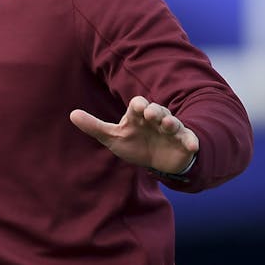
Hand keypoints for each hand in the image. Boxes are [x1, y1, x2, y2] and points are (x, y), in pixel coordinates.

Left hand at [69, 96, 198, 175]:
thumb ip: (94, 126)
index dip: (138, 106)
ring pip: (173, 122)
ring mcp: (171, 130)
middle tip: (150, 115)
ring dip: (172, 122)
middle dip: (155, 111)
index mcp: (138, 116)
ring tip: (168, 125)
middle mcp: (156, 119)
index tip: (136, 109)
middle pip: (157, 110)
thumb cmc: (134, 144)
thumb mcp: (113, 137)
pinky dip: (191, 141)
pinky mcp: (184, 142)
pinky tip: (192, 146)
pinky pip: (189, 139)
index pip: (139, 104)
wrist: (158, 160)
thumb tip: (71, 114)